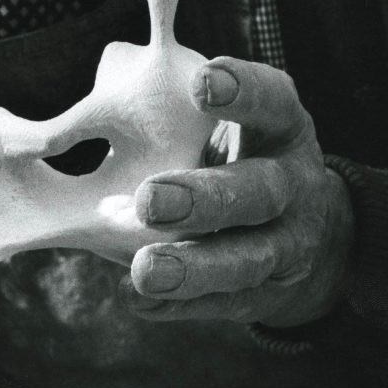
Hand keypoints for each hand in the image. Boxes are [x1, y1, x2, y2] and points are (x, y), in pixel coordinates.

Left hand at [120, 57, 353, 327]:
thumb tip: (78, 127)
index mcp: (281, 130)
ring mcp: (287, 245)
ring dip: (194, 266)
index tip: (200, 83)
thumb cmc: (238, 163)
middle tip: (148, 200)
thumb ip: (177, 126)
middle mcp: (292, 185)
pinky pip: (223, 302)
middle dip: (205, 198)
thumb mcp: (226, 133)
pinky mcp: (266, 294)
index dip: (243, 91)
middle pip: (259, 191)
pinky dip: (179, 303)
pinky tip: (139, 298)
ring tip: (145, 270)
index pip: (273, 102)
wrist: (308, 238)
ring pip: (247, 258)